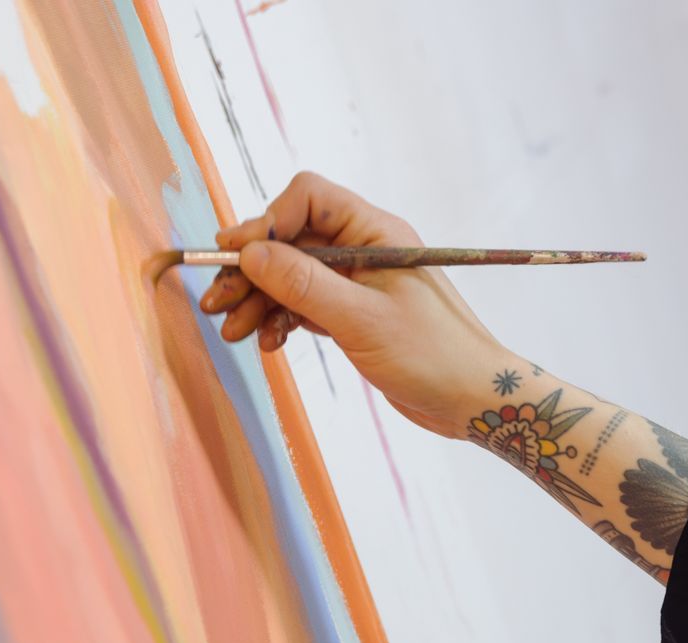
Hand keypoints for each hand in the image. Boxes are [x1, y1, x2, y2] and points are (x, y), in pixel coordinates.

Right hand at [200, 172, 511, 436]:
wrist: (471, 399)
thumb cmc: (432, 354)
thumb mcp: (362, 319)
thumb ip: (305, 285)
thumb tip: (251, 253)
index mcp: (374, 233)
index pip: (307, 198)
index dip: (267, 221)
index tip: (237, 254)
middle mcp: (363, 250)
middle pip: (291, 240)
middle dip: (252, 269)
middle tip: (216, 300)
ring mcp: (356, 283)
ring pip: (292, 277)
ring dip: (259, 300)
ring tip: (231, 330)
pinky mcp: (352, 315)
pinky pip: (304, 306)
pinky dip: (281, 320)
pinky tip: (265, 342)